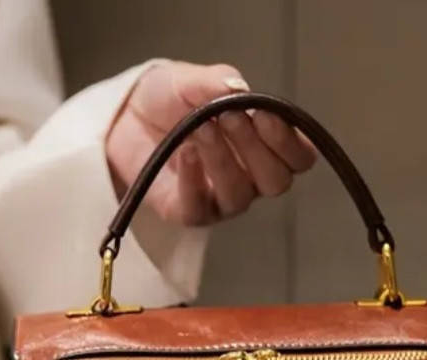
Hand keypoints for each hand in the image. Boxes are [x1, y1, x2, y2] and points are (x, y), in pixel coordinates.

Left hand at [106, 61, 316, 225]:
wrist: (127, 116)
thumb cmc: (171, 100)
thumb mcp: (195, 79)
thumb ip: (219, 82)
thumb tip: (239, 88)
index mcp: (266, 146)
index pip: (299, 158)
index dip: (289, 140)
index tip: (263, 114)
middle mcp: (251, 178)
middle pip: (276, 181)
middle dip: (255, 147)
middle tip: (229, 116)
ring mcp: (222, 199)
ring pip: (239, 194)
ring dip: (222, 159)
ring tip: (200, 128)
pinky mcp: (190, 212)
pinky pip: (200, 208)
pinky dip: (193, 178)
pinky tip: (184, 151)